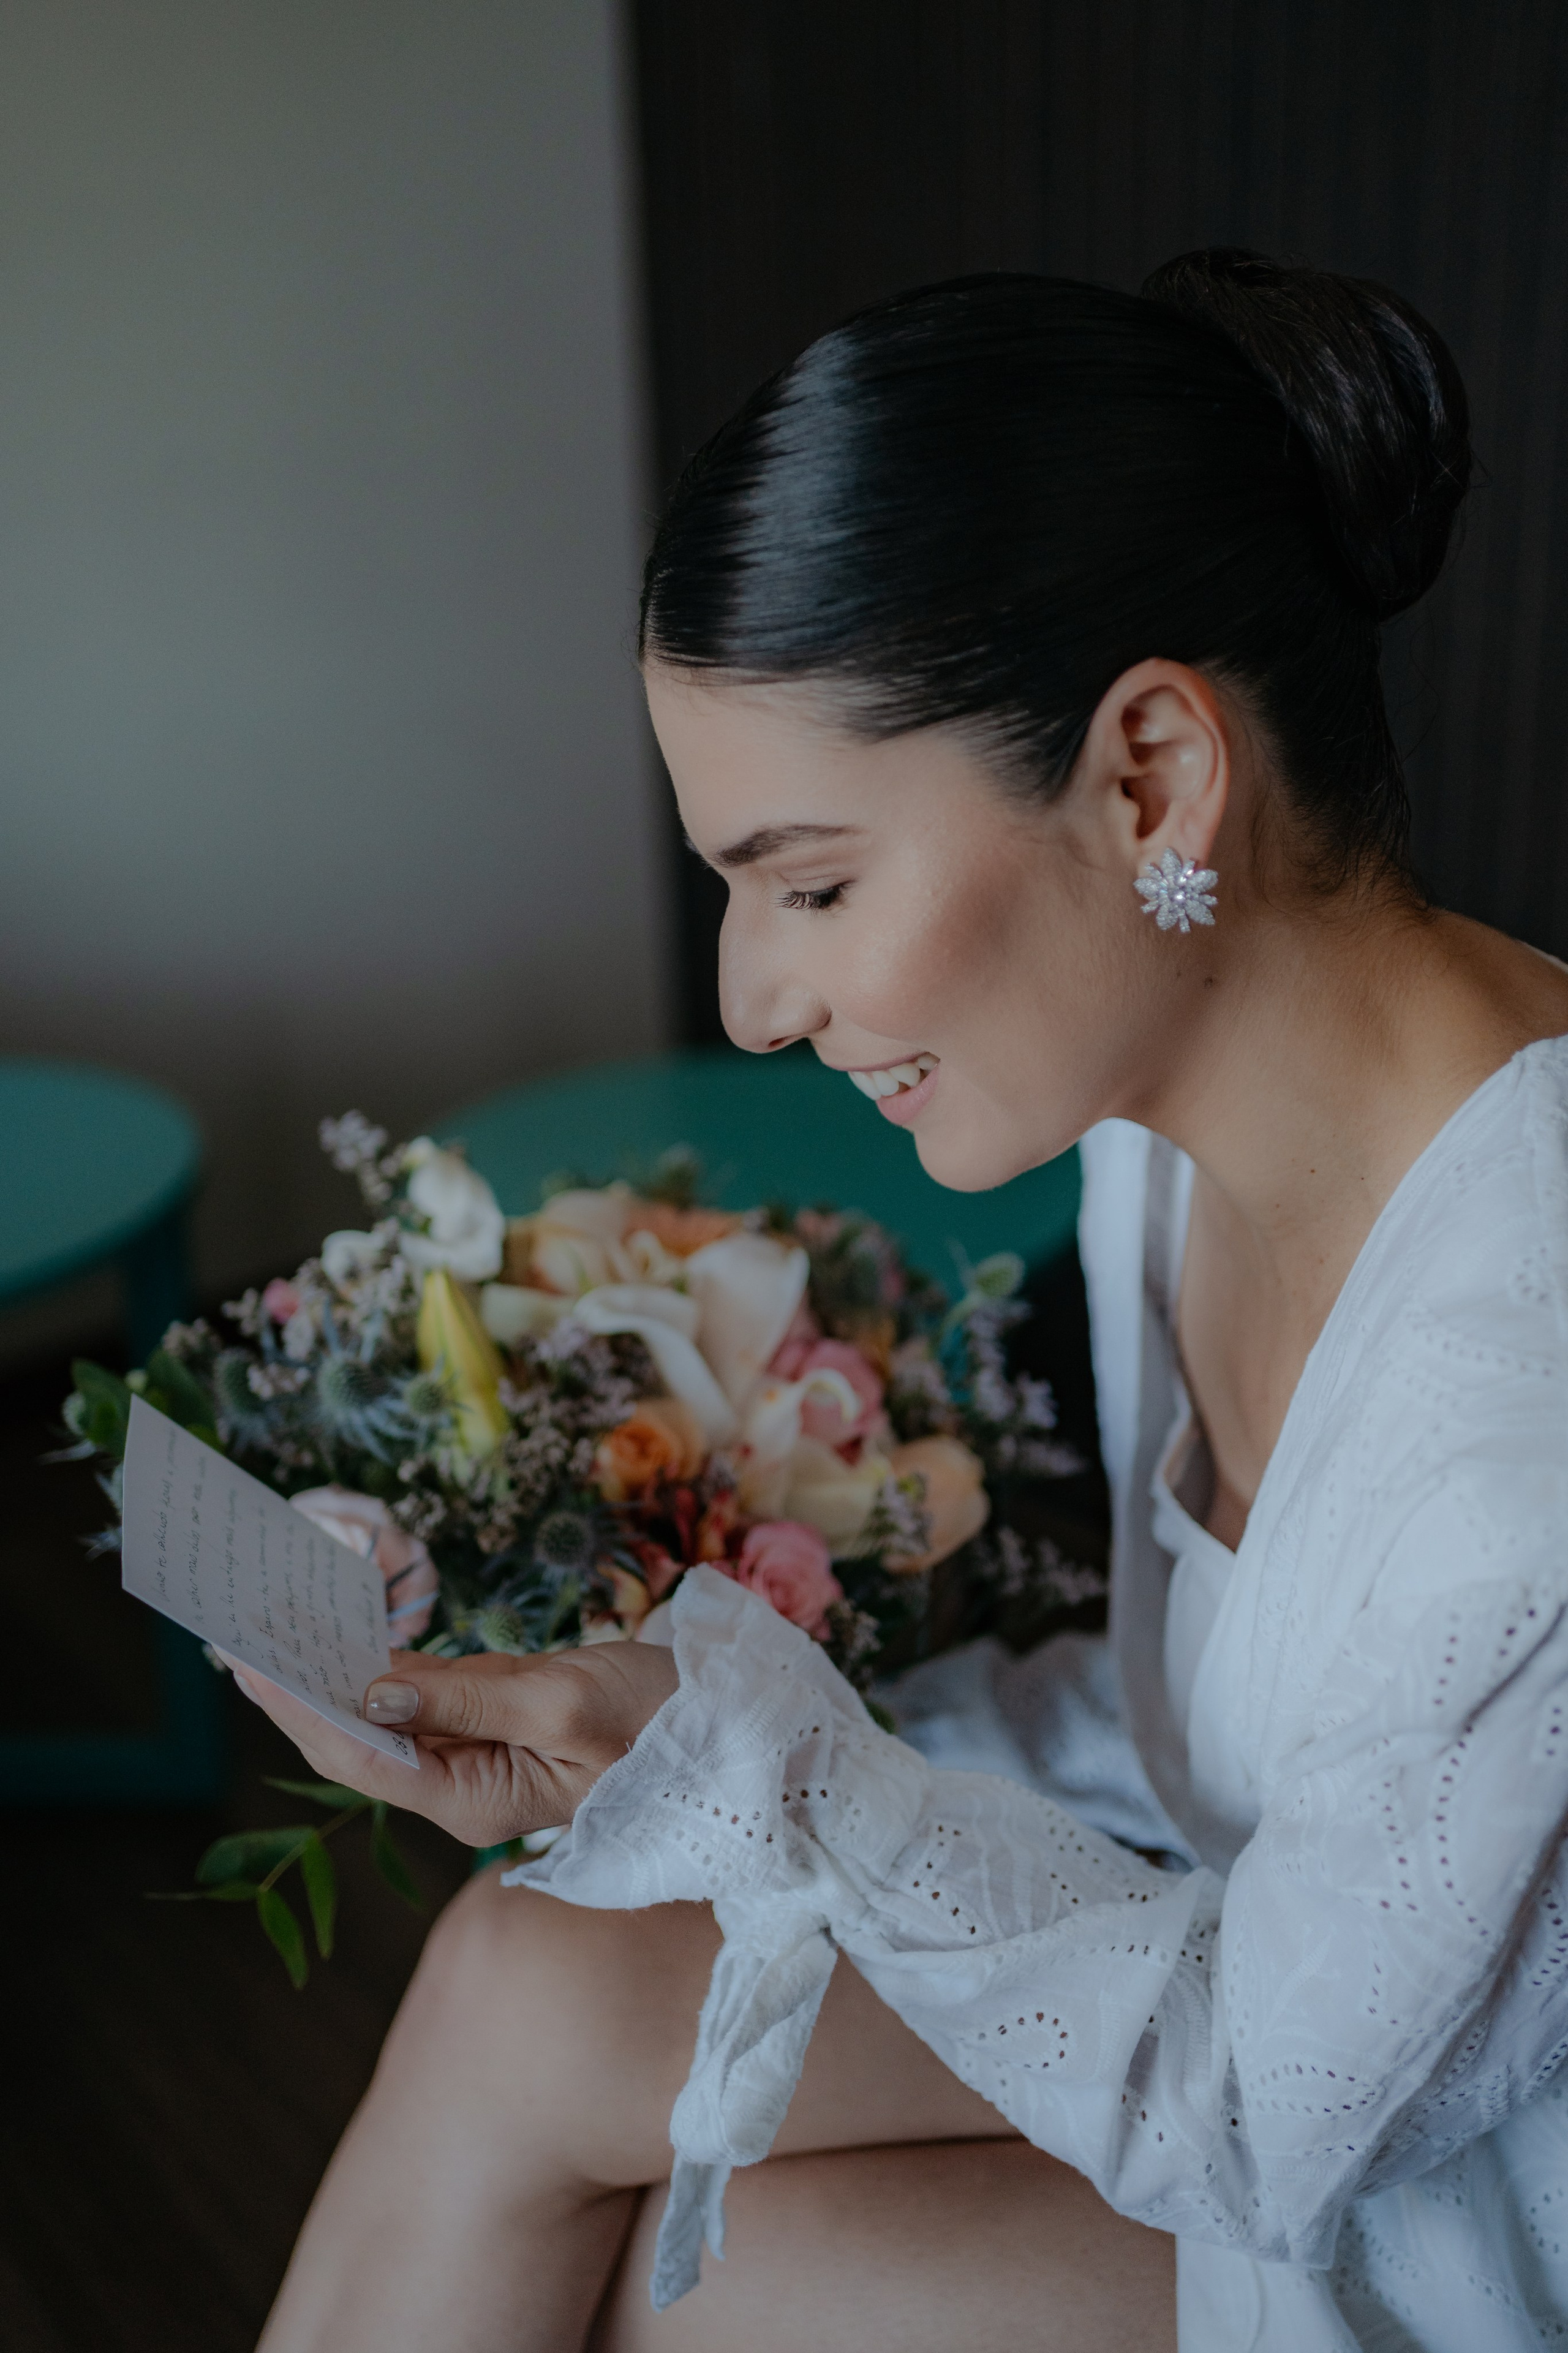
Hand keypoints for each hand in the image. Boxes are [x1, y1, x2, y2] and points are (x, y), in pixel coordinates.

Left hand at [223, 1642, 679, 1847]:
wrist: (731, 1732)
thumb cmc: (662, 1725)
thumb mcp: (562, 1704)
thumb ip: (463, 1699)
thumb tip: (370, 1684)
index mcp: (471, 1798)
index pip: (357, 1752)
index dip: (296, 1704)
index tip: (246, 1657)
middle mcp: (461, 1786)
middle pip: (357, 1737)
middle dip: (296, 1685)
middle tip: (236, 1628)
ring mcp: (479, 1757)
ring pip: (384, 1713)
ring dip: (329, 1670)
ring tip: (272, 1621)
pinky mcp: (498, 1724)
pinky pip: (421, 1695)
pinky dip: (380, 1662)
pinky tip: (345, 1632)